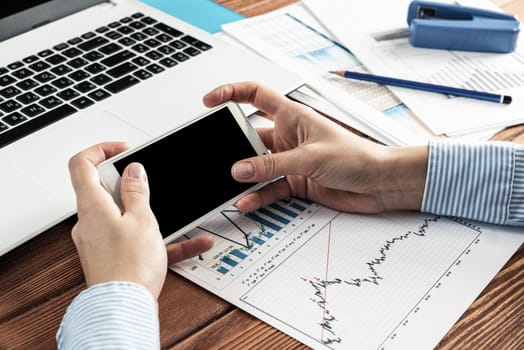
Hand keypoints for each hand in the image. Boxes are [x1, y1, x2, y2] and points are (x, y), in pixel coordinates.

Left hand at [68, 142, 212, 298]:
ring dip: (149, 211)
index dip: (102, 149)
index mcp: (92, 205)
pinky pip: (137, 239)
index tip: (126, 150)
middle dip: (130, 183)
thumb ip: (137, 191)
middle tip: (149, 183)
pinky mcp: (113, 256)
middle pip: (103, 188)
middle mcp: (90, 221)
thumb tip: (133, 170)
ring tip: (171, 213)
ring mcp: (101, 239)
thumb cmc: (129, 268)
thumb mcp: (142, 220)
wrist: (125, 309)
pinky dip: (161, 239)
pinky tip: (192, 242)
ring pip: (124, 215)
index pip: (82, 164)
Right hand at [203, 82, 427, 213]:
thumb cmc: (357, 157)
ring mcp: (290, 161)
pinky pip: (269, 189)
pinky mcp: (295, 182)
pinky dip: (258, 196)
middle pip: (250, 137)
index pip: (255, 95)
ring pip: (257, 167)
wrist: (379, 184)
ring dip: (245, 178)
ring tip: (230, 186)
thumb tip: (239, 169)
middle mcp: (287, 137)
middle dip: (232, 147)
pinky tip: (248, 202)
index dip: (231, 93)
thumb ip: (272, 165)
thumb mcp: (310, 157)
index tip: (210, 102)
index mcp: (292, 117)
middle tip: (218, 158)